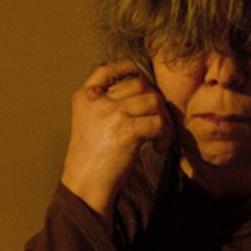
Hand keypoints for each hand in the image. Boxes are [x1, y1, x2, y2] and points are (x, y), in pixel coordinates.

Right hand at [60, 61, 174, 212]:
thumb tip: (143, 92)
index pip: (105, 69)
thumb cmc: (91, 157)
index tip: (138, 74)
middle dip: (154, 101)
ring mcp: (112, 113)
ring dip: (164, 119)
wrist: (85, 183)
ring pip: (153, 101)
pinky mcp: (127, 130)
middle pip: (139, 85)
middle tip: (157, 123)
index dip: (125, 67)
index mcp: (85, 97)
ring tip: (160, 138)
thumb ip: (105, 104)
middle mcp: (97, 101)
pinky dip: (165, 135)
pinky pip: (158, 122)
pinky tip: (159, 148)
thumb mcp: (89, 123)